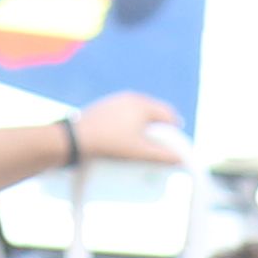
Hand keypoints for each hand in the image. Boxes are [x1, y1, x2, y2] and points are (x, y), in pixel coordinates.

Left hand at [70, 91, 189, 166]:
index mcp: (143, 104)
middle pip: (154, 110)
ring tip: (143, 141)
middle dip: (160, 126)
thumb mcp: (139, 152)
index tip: (175, 143)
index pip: (168, 114)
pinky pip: (125, 111)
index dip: (175, 129)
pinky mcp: (104, 105)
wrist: (75, 138)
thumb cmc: (111, 144)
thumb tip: (181, 160)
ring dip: (145, 123)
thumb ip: (162, 155)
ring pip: (138, 111)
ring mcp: (116, 99)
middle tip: (161, 143)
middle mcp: (131, 97)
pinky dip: (130, 122)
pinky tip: (125, 135)